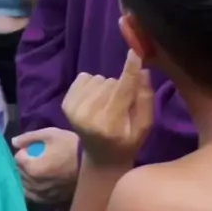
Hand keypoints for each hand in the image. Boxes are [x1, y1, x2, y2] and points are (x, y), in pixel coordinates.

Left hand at [13, 128, 79, 204]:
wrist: (94, 163)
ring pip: (26, 187)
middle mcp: (35, 184)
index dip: (23, 151)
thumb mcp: (50, 134)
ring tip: (36, 171)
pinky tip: (40, 184)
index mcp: (32, 167)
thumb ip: (29, 137)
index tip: (32, 147)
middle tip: (34, 157)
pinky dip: (35, 190)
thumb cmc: (71, 145)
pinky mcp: (53, 199)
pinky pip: (37, 197)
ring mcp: (44, 194)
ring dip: (27, 179)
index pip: (17, 159)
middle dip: (24, 165)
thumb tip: (13, 142)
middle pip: (20, 174)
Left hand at [62, 51, 153, 166]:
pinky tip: (95, 102)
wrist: (101, 158)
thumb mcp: (144, 126)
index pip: (122, 90)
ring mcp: (73, 110)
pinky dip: (93, 85)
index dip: (130, 70)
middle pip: (111, 82)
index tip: (135, 51)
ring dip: (106, 88)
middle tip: (120, 107)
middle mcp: (88, 116)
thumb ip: (145, 99)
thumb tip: (142, 70)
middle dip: (120, 88)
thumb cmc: (127, 141)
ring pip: (99, 78)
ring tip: (107, 107)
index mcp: (110, 124)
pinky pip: (84, 77)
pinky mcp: (66, 103)